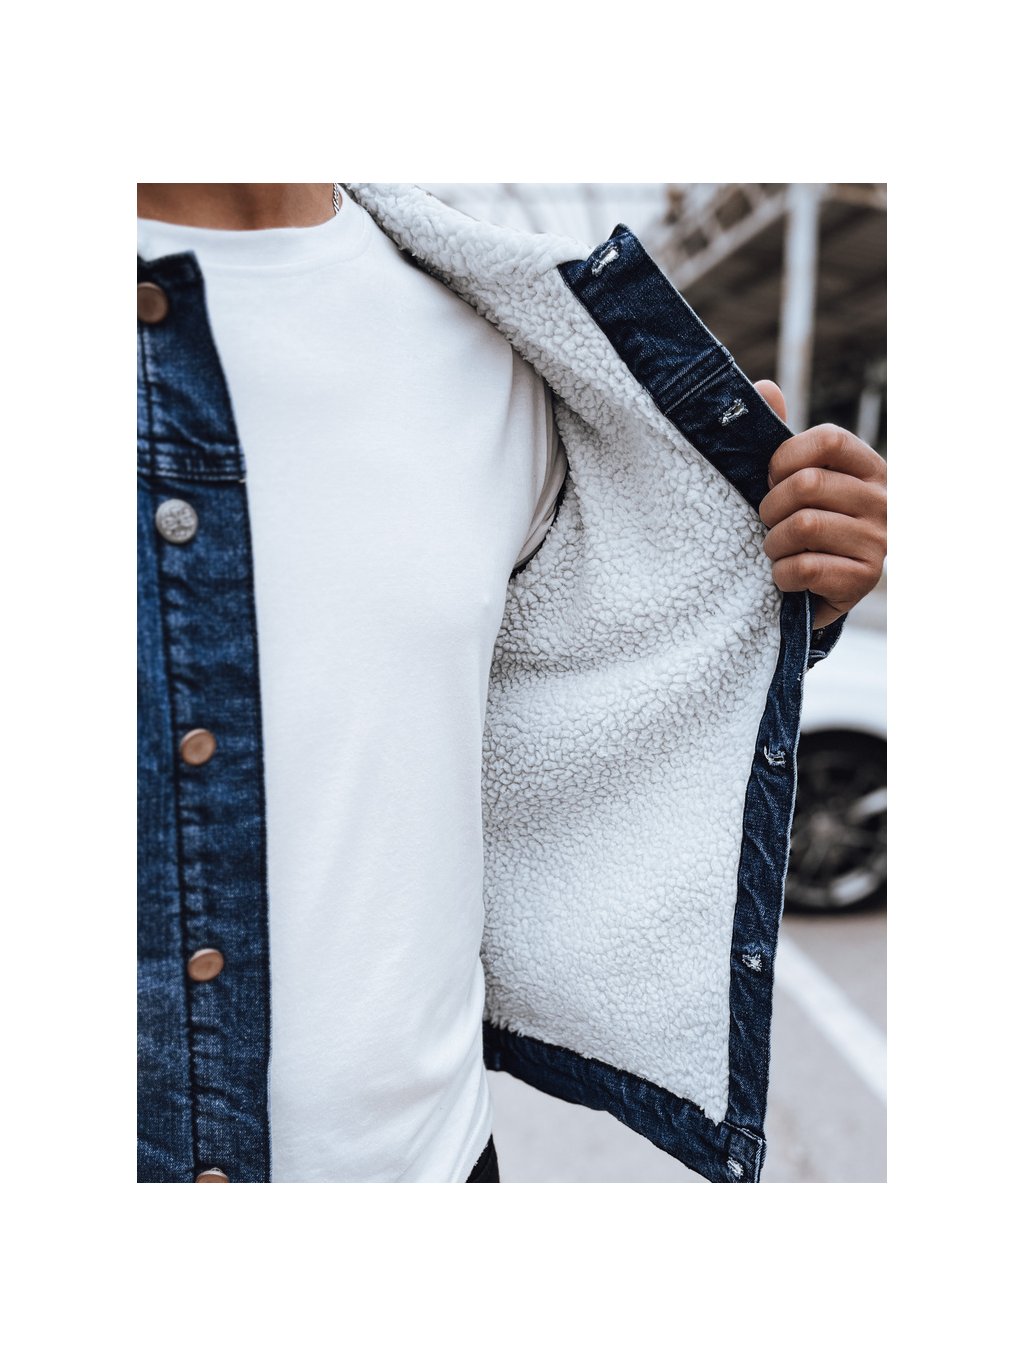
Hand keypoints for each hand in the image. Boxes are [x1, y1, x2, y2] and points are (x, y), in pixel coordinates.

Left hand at [755, 380, 886, 629]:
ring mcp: (879, 541)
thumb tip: (765, 388)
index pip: (829, 439)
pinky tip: (785, 577)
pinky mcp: (865, 579)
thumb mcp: (793, 480)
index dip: (785, 458)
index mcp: (869, 467)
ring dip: (773, 543)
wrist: (817, 592)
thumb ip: (778, 436)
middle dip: (770, 507)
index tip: (771, 479)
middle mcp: (883, 500)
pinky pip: (804, 568)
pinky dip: (780, 575)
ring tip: (777, 549)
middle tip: (769, 522)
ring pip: (804, 527)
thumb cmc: (803, 524)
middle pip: (808, 484)